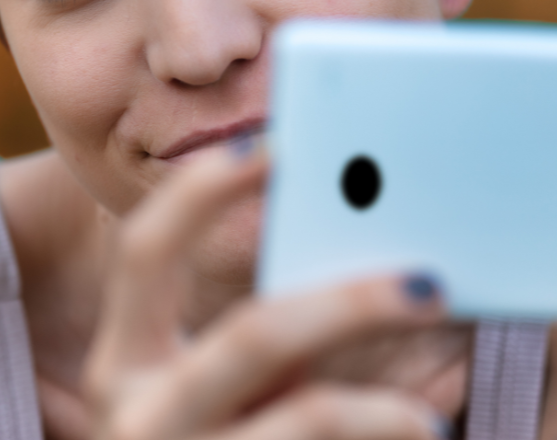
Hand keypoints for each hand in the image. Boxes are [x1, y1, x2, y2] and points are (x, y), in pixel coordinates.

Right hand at [80, 141, 450, 439]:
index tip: (278, 145)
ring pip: (307, 417)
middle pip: (255, 334)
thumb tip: (377, 267)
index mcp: (123, 361)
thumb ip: (267, 342)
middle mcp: (138, 416)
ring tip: (433, 416)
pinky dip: (383, 439)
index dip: (203, 191)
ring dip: (384, 411)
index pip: (144, 251)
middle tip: (430, 283)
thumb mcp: (215, 392)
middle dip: (351, 302)